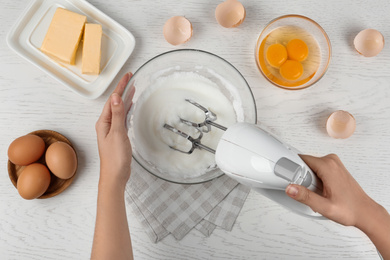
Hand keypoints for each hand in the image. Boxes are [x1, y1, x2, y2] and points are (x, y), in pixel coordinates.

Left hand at [95, 72, 134, 187]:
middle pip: (115, 102)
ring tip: (132, 88)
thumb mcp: (117, 134)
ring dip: (125, 98)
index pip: (112, 100)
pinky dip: (127, 109)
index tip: (128, 76)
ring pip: (119, 109)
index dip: (120, 86)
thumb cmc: (115, 158)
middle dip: (122, 89)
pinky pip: (122, 117)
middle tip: (131, 78)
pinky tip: (130, 107)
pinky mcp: (118, 135)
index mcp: (103, 122)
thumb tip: (115, 97)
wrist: (115, 175)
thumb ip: (117, 115)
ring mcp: (111, 130)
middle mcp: (106, 124)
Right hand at [285, 154, 377, 226]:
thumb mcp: (324, 207)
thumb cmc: (350, 209)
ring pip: (310, 167)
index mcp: (328, 166)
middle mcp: (331, 161)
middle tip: (310, 191)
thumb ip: (305, 197)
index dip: (293, 171)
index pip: (300, 159)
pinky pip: (316, 169)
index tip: (295, 182)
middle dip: (301, 177)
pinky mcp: (334, 167)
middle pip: (305, 163)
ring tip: (317, 192)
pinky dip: (314, 179)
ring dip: (308, 179)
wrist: (365, 212)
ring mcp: (334, 163)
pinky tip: (321, 190)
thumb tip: (291, 188)